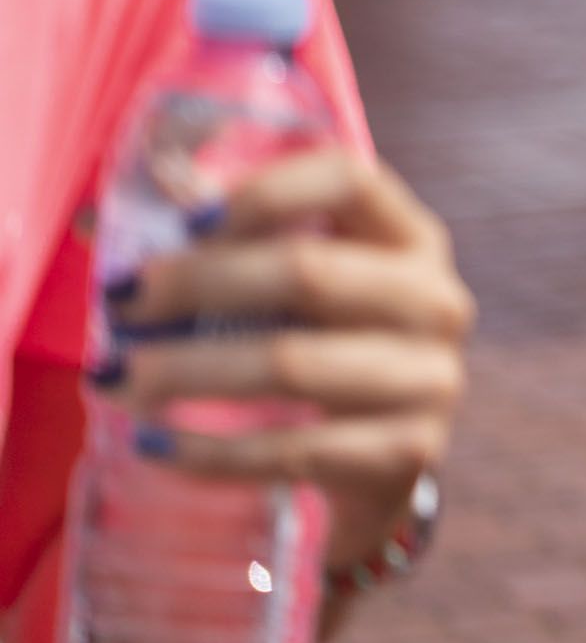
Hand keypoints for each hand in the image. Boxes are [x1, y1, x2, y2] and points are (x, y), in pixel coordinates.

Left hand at [96, 150, 472, 576]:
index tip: (182, 225)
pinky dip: (207, 450)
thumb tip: (94, 222)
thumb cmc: (317, 349)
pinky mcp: (407, 453)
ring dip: (186, 370)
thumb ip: (217, 251)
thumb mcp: (291, 293)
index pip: (350, 181)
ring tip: (114, 379)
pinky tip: (151, 443)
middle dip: (196, 284)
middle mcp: (434, 299)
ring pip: (291, 363)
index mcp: (408, 238)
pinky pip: (290, 450)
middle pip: (308, 272)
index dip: (264, 194)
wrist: (380, 461)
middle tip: (118, 307)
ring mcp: (429, 379)